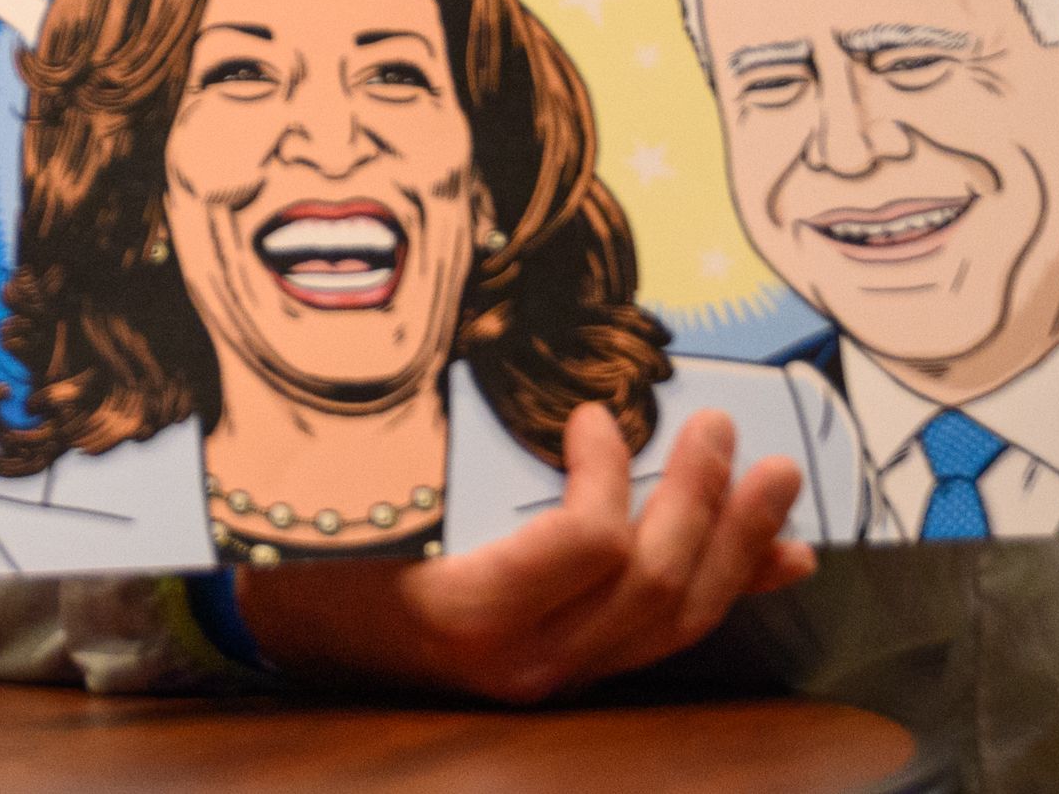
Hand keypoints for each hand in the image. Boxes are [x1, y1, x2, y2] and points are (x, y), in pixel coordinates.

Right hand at [235, 405, 810, 705]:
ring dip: (736, 546)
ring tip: (778, 483)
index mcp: (464, 611)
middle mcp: (520, 660)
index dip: (610, 473)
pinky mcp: (564, 673)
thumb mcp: (363, 494)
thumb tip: (548, 382)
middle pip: (650, 587)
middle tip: (724, 428)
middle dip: (703, 503)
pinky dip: (726, 592)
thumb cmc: (310, 544)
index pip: (586, 548)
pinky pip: (661, 639)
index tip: (594, 415)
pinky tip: (778, 561)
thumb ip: (450, 452)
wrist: (281, 629)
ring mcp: (548, 676)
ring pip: (673, 623)